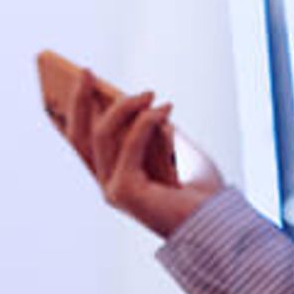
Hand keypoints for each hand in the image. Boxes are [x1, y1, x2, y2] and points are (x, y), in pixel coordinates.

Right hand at [63, 68, 226, 240]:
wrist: (218, 222)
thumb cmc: (201, 190)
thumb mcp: (175, 150)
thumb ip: (155, 131)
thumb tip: (141, 104)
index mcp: (116, 175)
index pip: (83, 141)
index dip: (75, 109)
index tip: (80, 77)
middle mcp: (108, 184)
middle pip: (80, 136)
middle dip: (79, 101)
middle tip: (85, 72)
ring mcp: (113, 190)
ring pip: (102, 136)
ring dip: (125, 108)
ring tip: (149, 92)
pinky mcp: (126, 192)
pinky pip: (130, 146)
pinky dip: (147, 123)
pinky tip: (165, 108)